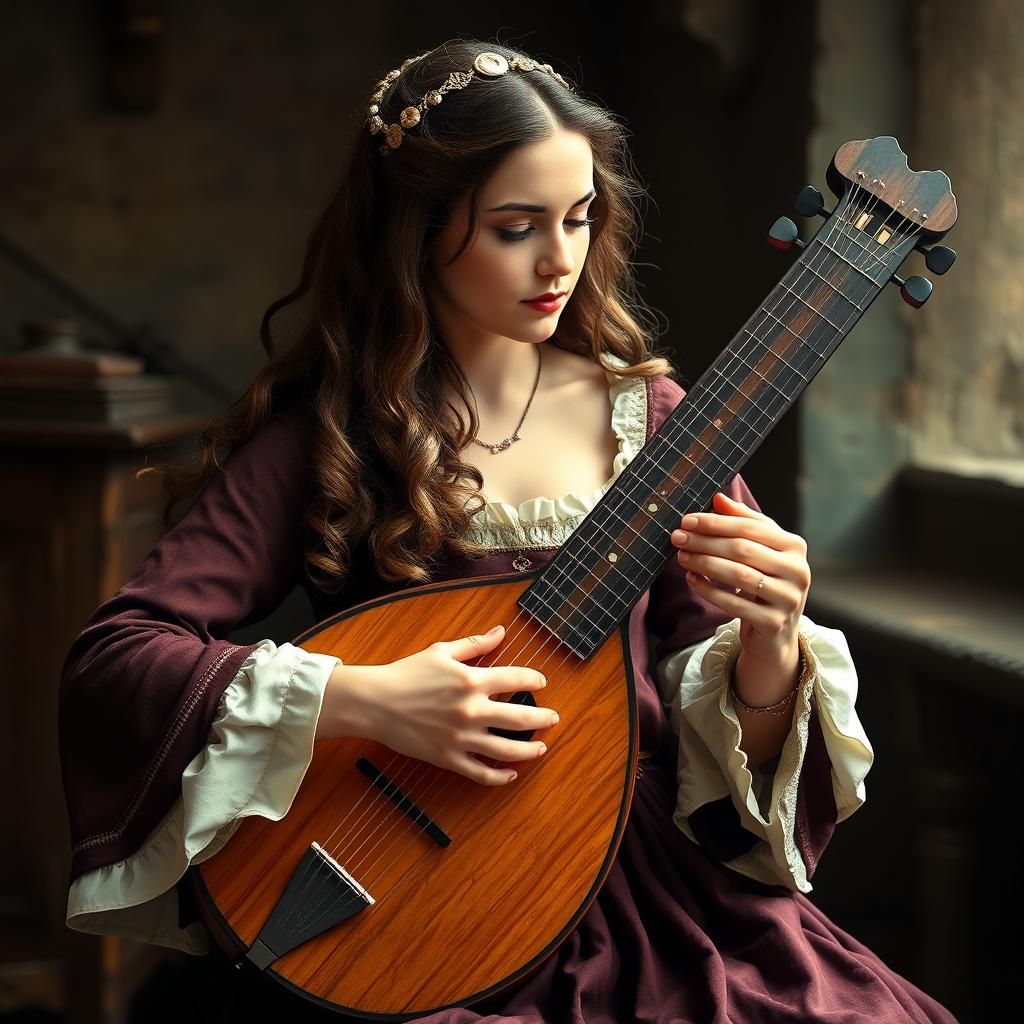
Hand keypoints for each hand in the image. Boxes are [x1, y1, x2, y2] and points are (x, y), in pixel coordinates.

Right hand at [353, 625, 556, 785]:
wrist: (375, 702)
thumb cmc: (407, 674)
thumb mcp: (442, 652)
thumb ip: (475, 644)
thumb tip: (501, 632)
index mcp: (472, 680)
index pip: (517, 679)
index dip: (535, 680)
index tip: (541, 683)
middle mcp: (471, 710)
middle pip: (521, 718)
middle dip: (543, 719)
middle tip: (553, 719)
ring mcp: (461, 737)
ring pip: (507, 750)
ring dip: (530, 750)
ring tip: (541, 748)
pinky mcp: (448, 758)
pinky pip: (481, 772)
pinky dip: (499, 777)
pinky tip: (510, 774)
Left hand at [669, 491, 810, 668]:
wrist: (776, 634)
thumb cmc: (765, 583)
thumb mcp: (759, 550)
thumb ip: (743, 522)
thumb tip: (718, 497)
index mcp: (794, 546)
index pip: (750, 527)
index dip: (716, 522)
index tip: (687, 520)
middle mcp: (797, 570)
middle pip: (742, 549)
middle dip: (705, 542)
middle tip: (677, 538)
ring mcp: (788, 598)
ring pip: (738, 575)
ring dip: (704, 564)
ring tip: (681, 557)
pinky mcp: (774, 622)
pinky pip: (734, 603)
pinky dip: (709, 590)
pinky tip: (692, 580)